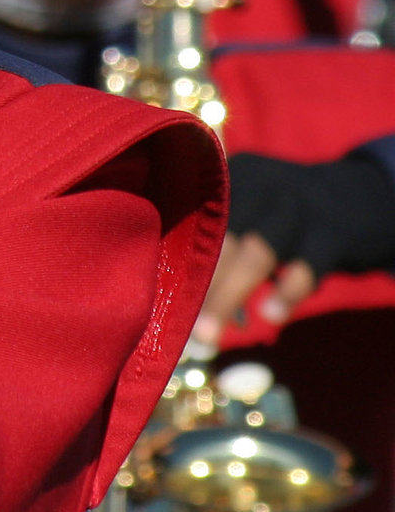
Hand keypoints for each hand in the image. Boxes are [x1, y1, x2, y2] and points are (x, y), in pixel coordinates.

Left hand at [193, 151, 394, 347]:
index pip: (193, 213)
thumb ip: (221, 247)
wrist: (352, 198)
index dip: (175, 256)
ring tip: (210, 334)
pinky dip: (286, 293)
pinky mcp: (332, 234)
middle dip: (199, 283)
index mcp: (230, 177)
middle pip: (220, 233)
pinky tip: (270, 314)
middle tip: (181, 325)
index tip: (160, 295)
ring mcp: (297, 208)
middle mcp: (260, 186)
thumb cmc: (280, 217)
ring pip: (257, 252)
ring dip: (229, 295)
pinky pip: (306, 267)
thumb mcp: (249, 211)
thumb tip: (192, 304)